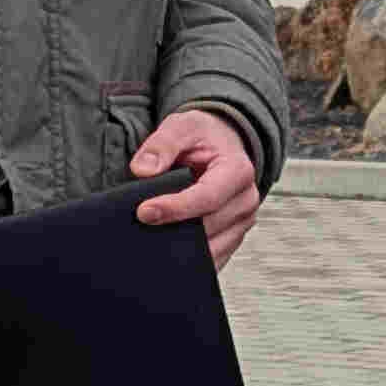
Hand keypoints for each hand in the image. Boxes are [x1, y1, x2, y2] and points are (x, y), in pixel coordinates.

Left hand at [131, 108, 265, 267]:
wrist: (223, 146)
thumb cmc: (204, 137)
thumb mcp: (182, 126)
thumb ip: (162, 144)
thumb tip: (143, 170)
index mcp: (238, 171)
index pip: (207, 198)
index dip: (176, 208)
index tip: (144, 212)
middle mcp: (245, 200)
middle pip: (208, 228)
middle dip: (173, 230)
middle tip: (139, 228)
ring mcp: (241, 223)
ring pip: (210, 250)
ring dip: (180, 248)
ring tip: (150, 240)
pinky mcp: (232, 238)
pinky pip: (211, 259)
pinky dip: (189, 258)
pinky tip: (166, 250)